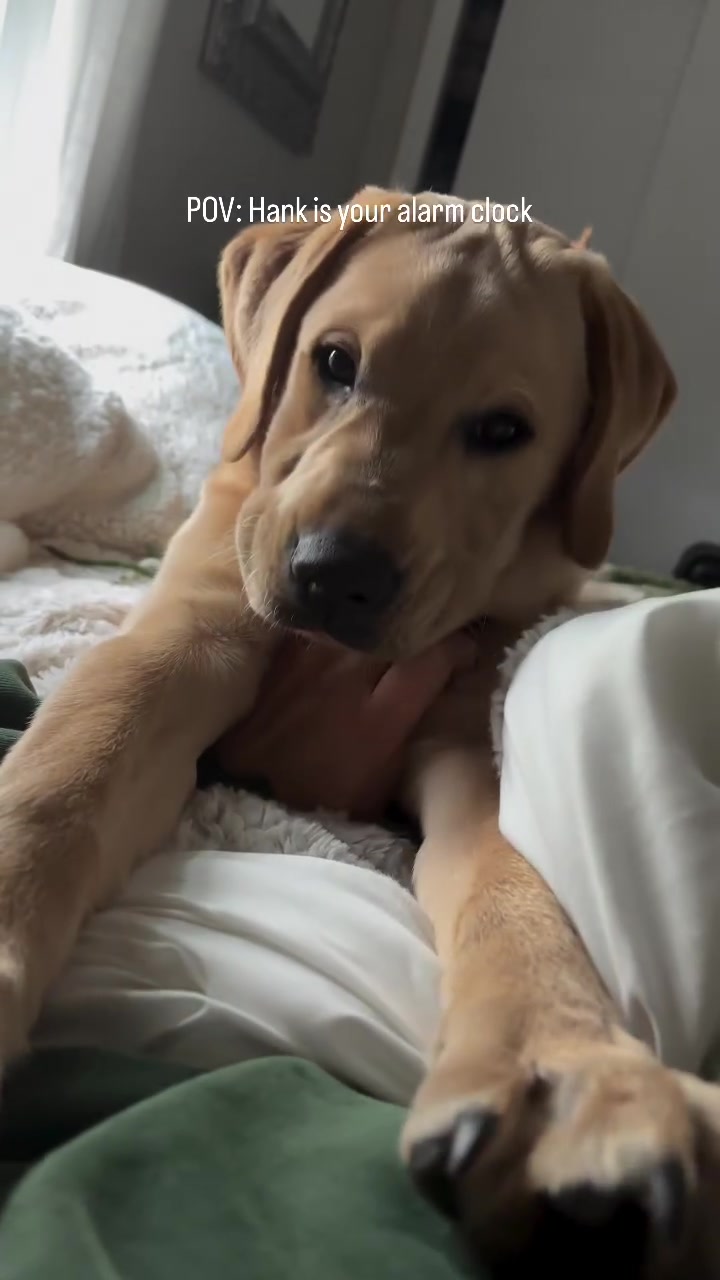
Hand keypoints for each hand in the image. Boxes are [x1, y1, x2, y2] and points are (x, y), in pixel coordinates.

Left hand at [215, 632, 474, 820]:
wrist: (244, 793)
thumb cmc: (318, 801)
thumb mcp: (376, 792)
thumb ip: (406, 746)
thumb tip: (434, 709)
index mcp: (376, 722)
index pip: (431, 661)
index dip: (457, 649)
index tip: (466, 650)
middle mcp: (345, 682)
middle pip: (397, 632)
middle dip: (423, 628)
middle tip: (435, 631)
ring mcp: (310, 663)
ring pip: (360, 623)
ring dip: (381, 624)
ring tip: (393, 626)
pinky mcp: (282, 655)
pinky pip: (321, 626)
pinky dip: (341, 626)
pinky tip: (349, 631)